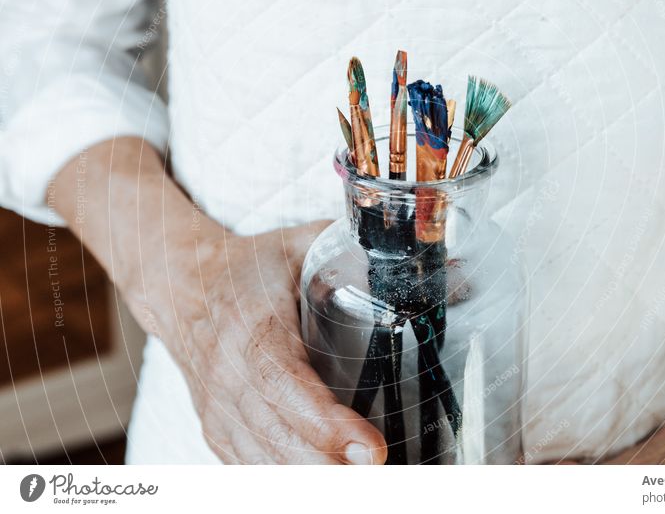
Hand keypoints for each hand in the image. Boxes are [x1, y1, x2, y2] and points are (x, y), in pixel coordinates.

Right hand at [170, 222, 386, 463]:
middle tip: (384, 471)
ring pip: (265, 464)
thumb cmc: (244, 267)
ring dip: (316, 479)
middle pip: (279, 438)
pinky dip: (289, 480)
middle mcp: (227, 377)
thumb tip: (424, 262)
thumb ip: (352, 250)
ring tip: (365, 480)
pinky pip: (251, 469)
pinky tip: (328, 479)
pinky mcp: (217, 429)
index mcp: (251, 329)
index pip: (286, 385)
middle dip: (333, 466)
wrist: (178, 284)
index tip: (373, 448)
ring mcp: (218, 410)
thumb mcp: (296, 245)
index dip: (327, 423)